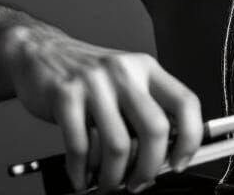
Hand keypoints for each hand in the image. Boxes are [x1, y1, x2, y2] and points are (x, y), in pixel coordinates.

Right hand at [1, 24, 201, 192]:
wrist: (42, 52)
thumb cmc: (88, 74)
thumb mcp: (125, 80)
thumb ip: (143, 110)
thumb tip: (162, 157)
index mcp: (146, 68)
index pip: (185, 102)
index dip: (190, 138)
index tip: (179, 162)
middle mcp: (125, 72)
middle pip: (155, 129)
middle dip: (149, 168)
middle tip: (138, 183)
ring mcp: (95, 83)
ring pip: (119, 145)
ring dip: (113, 177)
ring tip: (107, 183)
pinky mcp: (65, 95)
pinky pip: (81, 147)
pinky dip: (82, 173)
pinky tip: (82, 177)